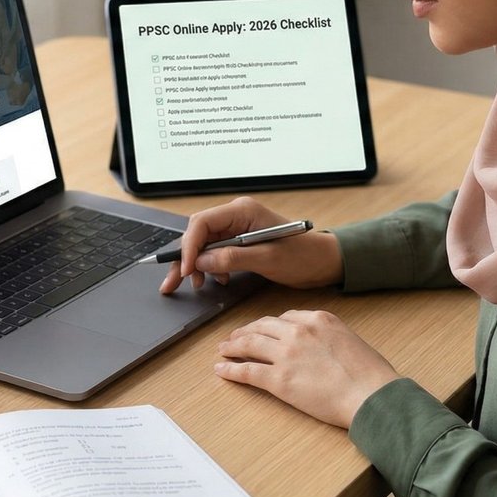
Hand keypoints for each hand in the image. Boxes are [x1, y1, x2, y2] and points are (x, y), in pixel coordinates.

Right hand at [159, 197, 343, 293]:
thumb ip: (233, 257)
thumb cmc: (302, 255)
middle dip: (185, 257)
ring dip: (196, 264)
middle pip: (198, 233)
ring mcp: (238, 227)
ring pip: (204, 243)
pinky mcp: (240, 240)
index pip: (202, 223)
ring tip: (198, 284)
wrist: (323, 261)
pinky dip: (211, 266)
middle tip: (173, 282)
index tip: (186, 270)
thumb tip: (201, 261)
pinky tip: (219, 280)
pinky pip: (215, 250)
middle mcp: (237, 215)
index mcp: (243, 211)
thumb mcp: (267, 258)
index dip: (189, 246)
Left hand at [214, 310, 400, 427]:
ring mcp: (286, 354)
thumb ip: (329, 336)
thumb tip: (320, 345)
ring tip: (223, 349)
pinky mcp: (279, 379)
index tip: (262, 329)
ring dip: (232, 346)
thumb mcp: (350, 340)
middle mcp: (298, 331)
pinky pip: (247, 371)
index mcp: (318, 318)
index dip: (269, 324)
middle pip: (262, 326)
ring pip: (249, 344)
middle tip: (235, 337)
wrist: (371, 394)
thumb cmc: (370, 374)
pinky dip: (230, 370)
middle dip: (245, 331)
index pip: (285, 317)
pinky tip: (221, 370)